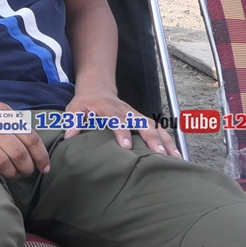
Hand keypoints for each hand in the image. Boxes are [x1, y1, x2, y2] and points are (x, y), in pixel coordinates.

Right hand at [0, 98, 49, 177]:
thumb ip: (14, 128)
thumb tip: (34, 152)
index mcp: (1, 112)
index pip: (29, 136)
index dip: (40, 155)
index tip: (44, 167)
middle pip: (16, 151)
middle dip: (25, 167)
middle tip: (25, 172)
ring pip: (0, 160)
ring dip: (9, 171)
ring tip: (10, 173)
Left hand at [63, 88, 180, 156]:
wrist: (98, 88)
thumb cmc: (85, 102)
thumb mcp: (74, 108)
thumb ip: (72, 120)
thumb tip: (69, 135)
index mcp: (108, 107)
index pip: (116, 118)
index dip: (122, 131)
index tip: (126, 146)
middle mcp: (126, 110)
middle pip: (142, 122)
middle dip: (151, 138)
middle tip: (158, 153)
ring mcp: (136, 114)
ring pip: (154, 126)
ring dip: (165, 141)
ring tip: (174, 158)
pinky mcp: (142, 119)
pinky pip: (158, 130)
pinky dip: (168, 141)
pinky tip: (176, 155)